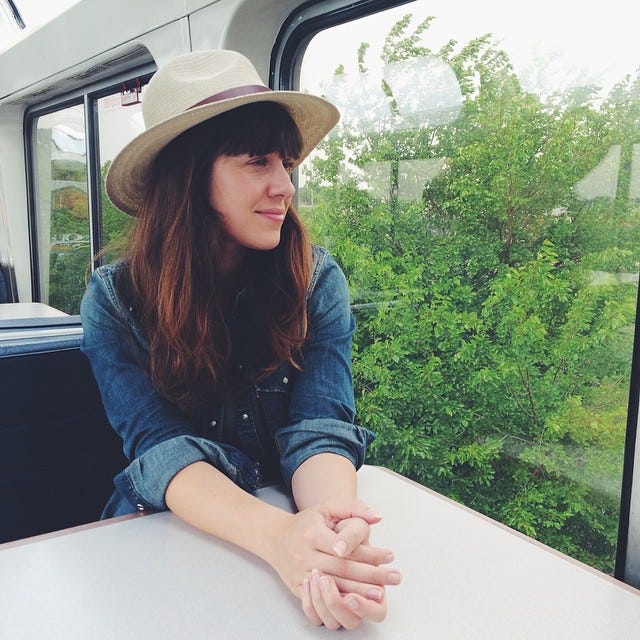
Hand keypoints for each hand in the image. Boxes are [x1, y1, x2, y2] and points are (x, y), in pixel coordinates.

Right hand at [266, 500, 399, 628]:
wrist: (276, 538)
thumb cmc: (307, 522)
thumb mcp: (328, 508)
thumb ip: (354, 508)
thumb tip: (377, 517)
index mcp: (313, 535)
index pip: (345, 548)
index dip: (369, 553)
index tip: (390, 556)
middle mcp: (305, 556)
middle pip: (343, 570)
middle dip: (370, 576)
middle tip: (393, 578)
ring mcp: (301, 575)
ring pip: (334, 587)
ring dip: (359, 592)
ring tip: (380, 594)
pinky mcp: (298, 589)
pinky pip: (322, 599)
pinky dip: (340, 602)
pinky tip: (356, 605)